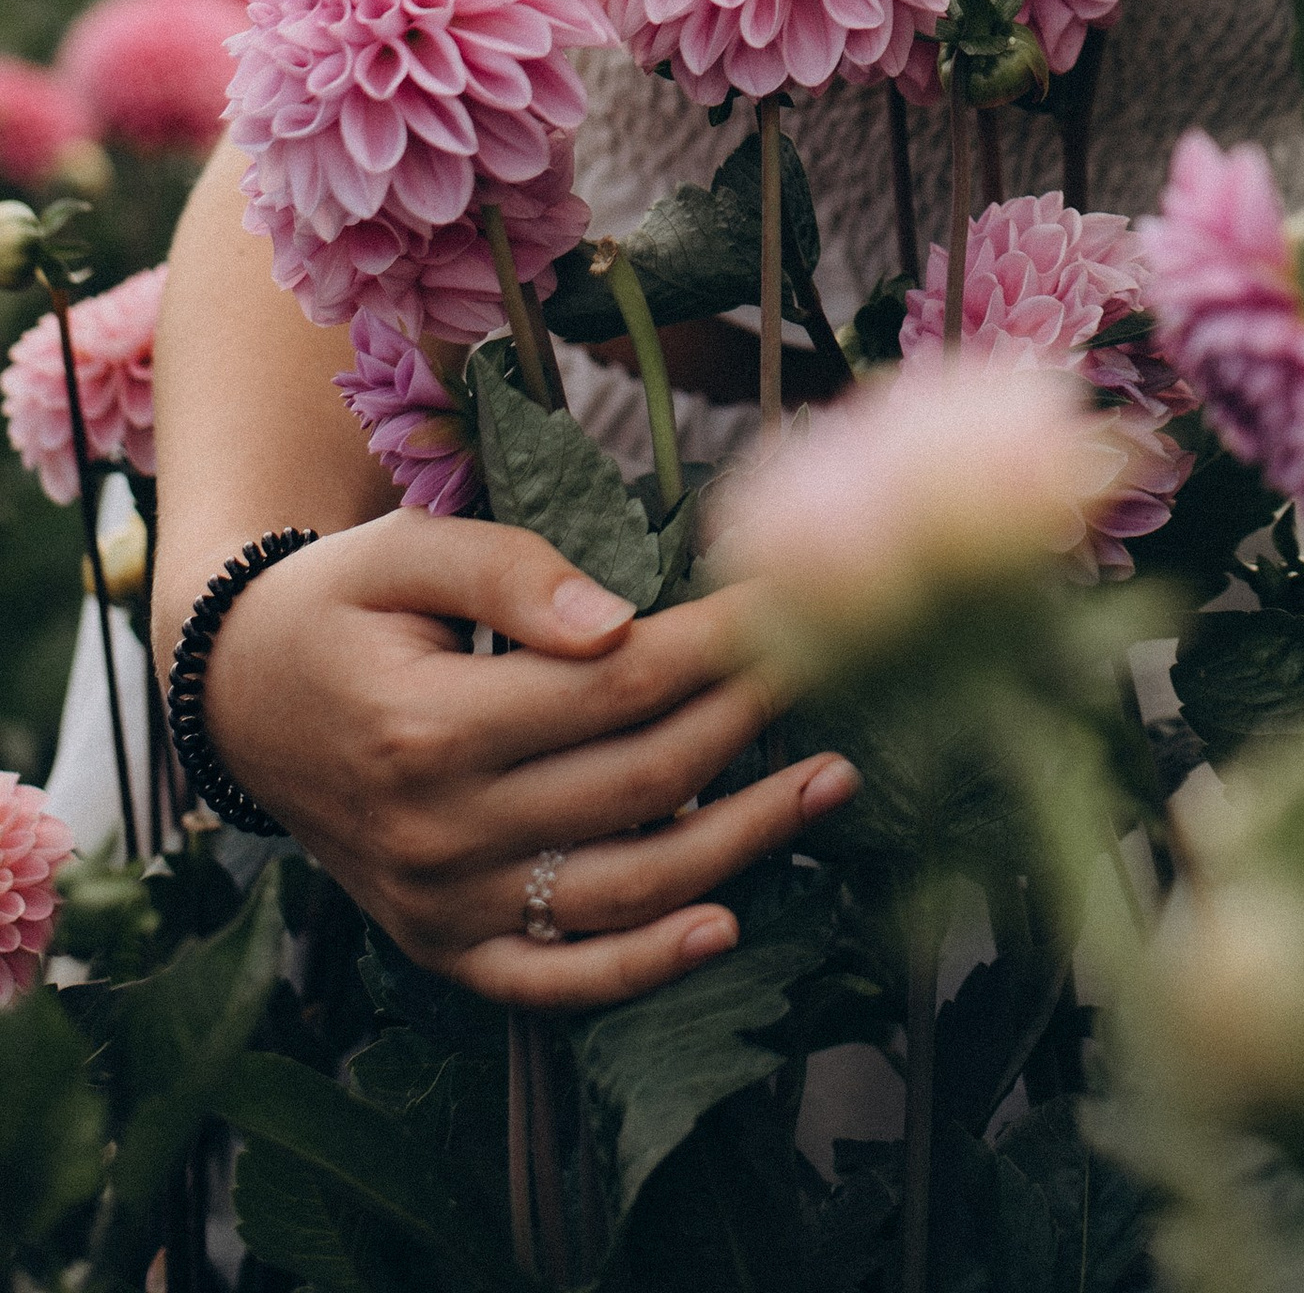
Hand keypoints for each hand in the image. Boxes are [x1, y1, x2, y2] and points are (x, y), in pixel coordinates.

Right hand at [199, 514, 853, 1006]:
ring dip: (739, 843)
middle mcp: (436, 830)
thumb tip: (620, 621)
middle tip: (831, 667)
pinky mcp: (443, 947)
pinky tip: (724, 928)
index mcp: (425, 724)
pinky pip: (553, 980)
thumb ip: (510, 570)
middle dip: (745, 723)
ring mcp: (441, 904)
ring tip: (830, 783)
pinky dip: (640, 969)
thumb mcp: (400, 552)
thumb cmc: (338, 607)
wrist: (241, 702)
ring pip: (619, 890)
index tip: (789, 607)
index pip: (610, 688)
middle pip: (633, 783)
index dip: (713, 647)